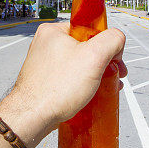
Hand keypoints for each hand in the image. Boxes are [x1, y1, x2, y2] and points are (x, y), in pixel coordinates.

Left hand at [3, 23, 126, 133]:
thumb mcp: (94, 57)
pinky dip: (81, 85)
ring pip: (78, 63)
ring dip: (94, 75)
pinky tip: (89, 96)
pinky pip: (68, 77)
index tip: (113, 59)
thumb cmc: (56, 89)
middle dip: (102, 62)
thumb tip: (117, 39)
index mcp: (53, 31)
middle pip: (85, 47)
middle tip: (112, 75)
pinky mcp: (44, 80)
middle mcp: (46, 44)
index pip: (89, 28)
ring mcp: (43, 63)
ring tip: (103, 88)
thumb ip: (112, 40)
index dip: (105, 43)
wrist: (31, 119)